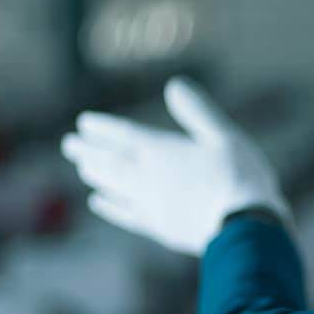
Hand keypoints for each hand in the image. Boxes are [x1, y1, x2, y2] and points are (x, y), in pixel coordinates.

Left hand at [61, 77, 291, 254]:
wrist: (245, 229)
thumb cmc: (241, 178)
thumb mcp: (224, 136)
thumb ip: (198, 112)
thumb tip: (174, 84)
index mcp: (164, 152)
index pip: (124, 136)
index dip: (102, 128)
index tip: (83, 123)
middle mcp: (150, 178)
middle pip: (112, 161)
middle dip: (89, 151)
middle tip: (69, 144)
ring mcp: (152, 206)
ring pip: (115, 187)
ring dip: (97, 176)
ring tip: (82, 168)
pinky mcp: (160, 229)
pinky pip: (126, 216)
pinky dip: (110, 208)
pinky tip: (98, 203)